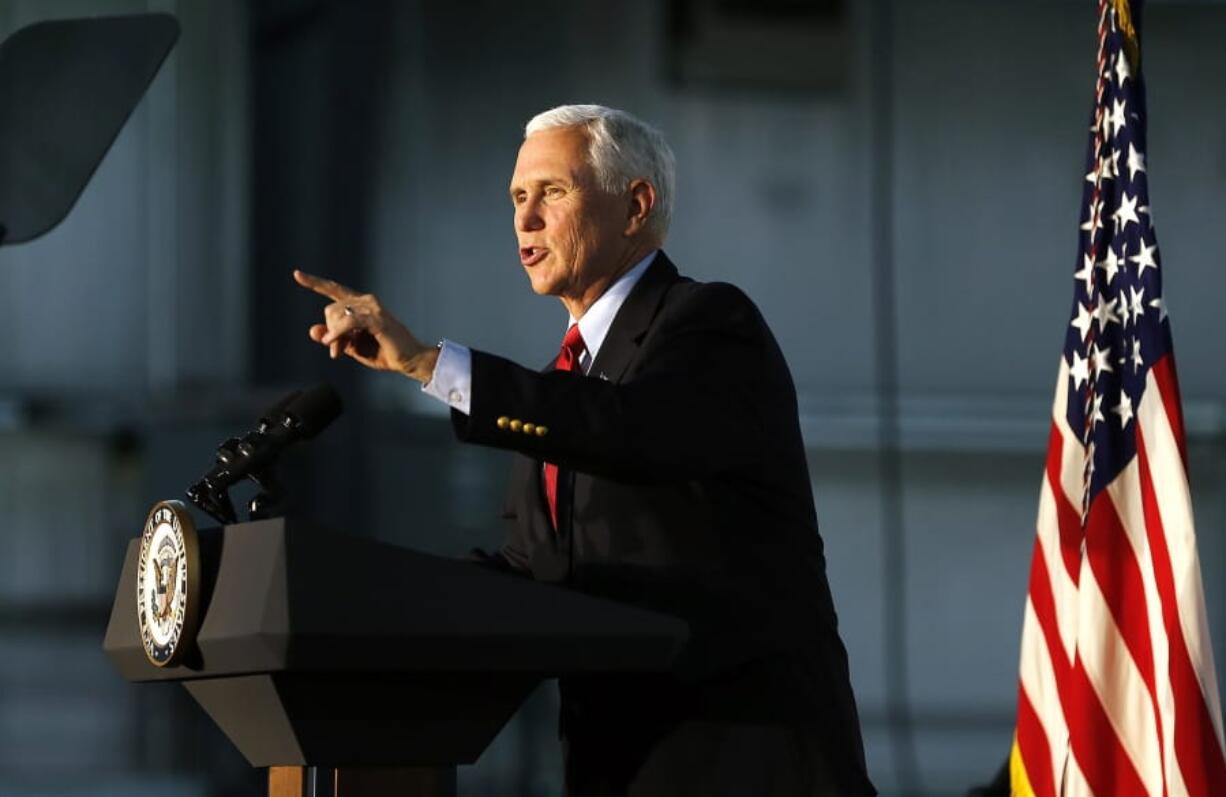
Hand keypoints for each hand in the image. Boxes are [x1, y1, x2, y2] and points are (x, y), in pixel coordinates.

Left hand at [293, 270, 438, 382]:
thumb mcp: (353, 347)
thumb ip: (335, 338)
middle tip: (336, 353)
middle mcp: (366, 301)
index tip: (297, 274)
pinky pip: (348, 321)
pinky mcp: (377, 318)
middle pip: (330, 310)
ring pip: (337, 316)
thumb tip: (313, 330)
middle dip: (329, 332)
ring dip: (334, 337)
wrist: (410, 360)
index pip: (334, 290)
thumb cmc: (384, 353)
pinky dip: (337, 333)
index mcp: (360, 305)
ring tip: (339, 353)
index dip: (315, 283)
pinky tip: (333, 344)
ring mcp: (372, 308)